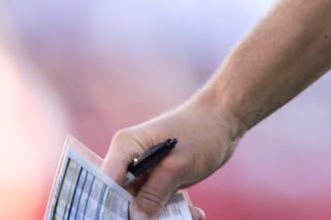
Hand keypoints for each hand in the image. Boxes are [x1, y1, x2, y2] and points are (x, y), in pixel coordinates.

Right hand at [99, 99, 240, 219]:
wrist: (225, 120)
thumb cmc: (200, 131)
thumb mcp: (177, 165)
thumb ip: (154, 193)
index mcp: (125, 147)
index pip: (105, 181)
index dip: (106, 204)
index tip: (119, 219)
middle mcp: (131, 160)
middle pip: (122, 198)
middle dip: (138, 215)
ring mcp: (146, 172)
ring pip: (143, 206)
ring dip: (162, 216)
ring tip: (187, 216)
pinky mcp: (160, 181)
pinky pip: (160, 203)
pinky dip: (175, 211)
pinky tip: (195, 214)